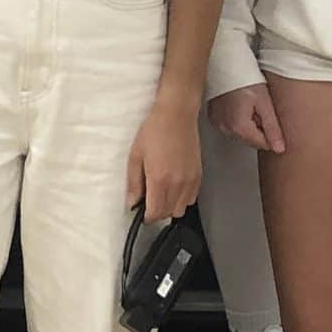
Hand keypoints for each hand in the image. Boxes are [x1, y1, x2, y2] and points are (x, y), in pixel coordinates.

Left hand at [128, 99, 203, 223]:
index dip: (147, 217)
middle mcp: (177, 183)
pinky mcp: (198, 175)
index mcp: (160, 179)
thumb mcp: (135, 155)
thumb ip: (133, 183)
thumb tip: (132, 202)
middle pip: (168, 213)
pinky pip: (191, 198)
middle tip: (149, 199)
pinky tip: (174, 186)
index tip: (142, 212)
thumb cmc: (155, 130)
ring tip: (162, 192)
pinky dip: (182, 198)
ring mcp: (190, 180)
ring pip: (181, 209)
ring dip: (170, 206)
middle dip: (157, 211)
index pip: (155, 213)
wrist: (177, 115)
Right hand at [208, 82, 284, 153]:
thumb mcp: (264, 102)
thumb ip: (272, 128)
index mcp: (239, 127)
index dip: (270, 132)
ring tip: (248, 103)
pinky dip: (236, 119)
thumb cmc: (245, 78)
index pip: (262, 144)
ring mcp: (217, 123)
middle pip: (250, 140)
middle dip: (258, 128)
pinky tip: (239, 104)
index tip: (269, 115)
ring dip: (247, 124)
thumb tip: (279, 149)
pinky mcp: (213, 117)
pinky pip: (229, 126)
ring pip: (240, 134)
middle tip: (259, 107)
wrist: (226, 62)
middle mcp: (225, 128)